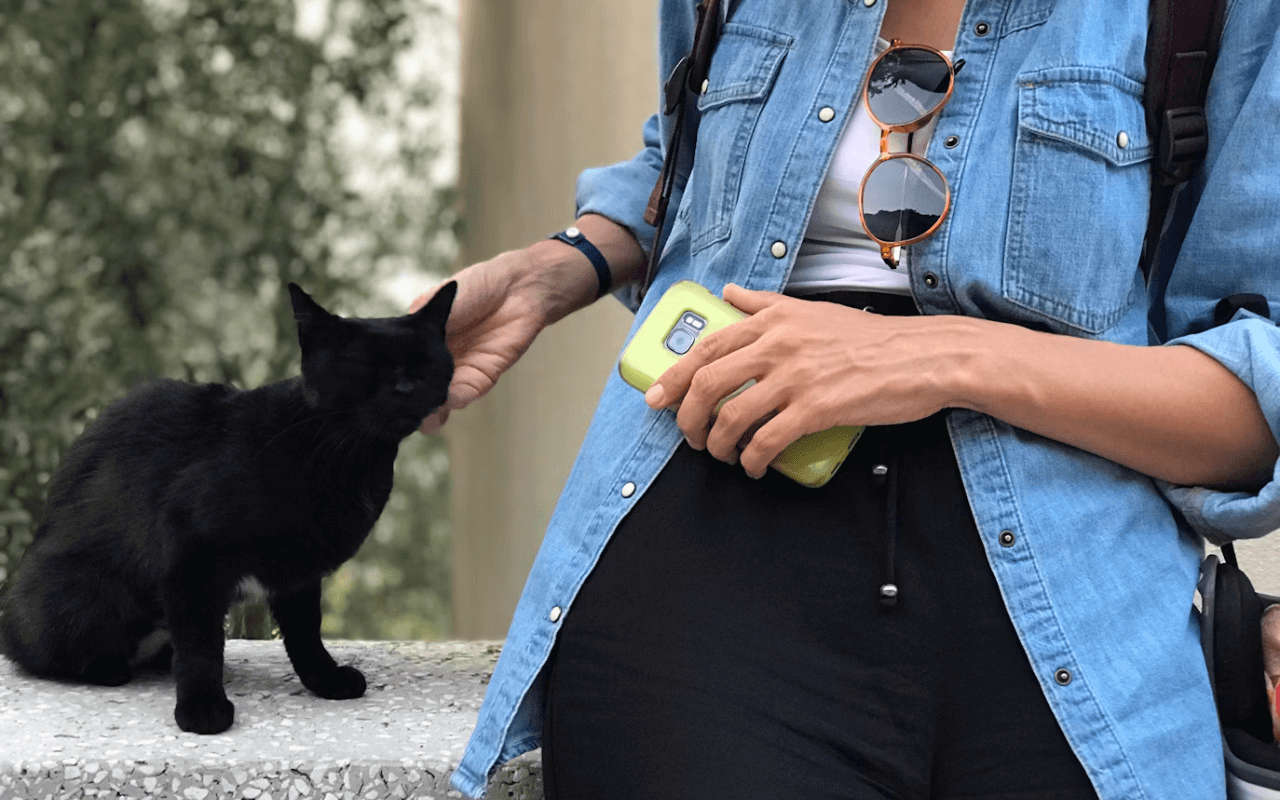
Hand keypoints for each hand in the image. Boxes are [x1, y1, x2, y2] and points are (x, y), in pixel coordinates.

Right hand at [410, 251, 556, 434]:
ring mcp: (459, 372)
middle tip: (398, 410)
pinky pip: (467, 393)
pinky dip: (456, 399)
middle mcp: (438, 363)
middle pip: (419, 391)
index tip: (380, 391)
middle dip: (410, 404)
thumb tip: (401, 345)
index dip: (392, 381)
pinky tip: (446, 401)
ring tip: (420, 415)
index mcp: (422, 344)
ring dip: (432, 410)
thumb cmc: (475, 287)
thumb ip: (420, 324)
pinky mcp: (482, 377)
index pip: (401, 368)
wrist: (516, 286)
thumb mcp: (436, 301)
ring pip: (440, 400)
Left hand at [644, 284, 964, 477]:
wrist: (923, 357)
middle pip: (707, 384)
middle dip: (687, 419)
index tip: (657, 398)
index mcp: (773, 319)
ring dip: (718, 445)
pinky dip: (752, 459)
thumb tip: (728, 292)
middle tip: (690, 437)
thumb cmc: (870, 339)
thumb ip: (764, 303)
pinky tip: (753, 465)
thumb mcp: (810, 310)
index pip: (706, 347)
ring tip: (722, 454)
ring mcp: (796, 377)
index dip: (674, 377)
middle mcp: (778, 344)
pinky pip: (767, 441)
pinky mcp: (817, 408)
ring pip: (732, 417)